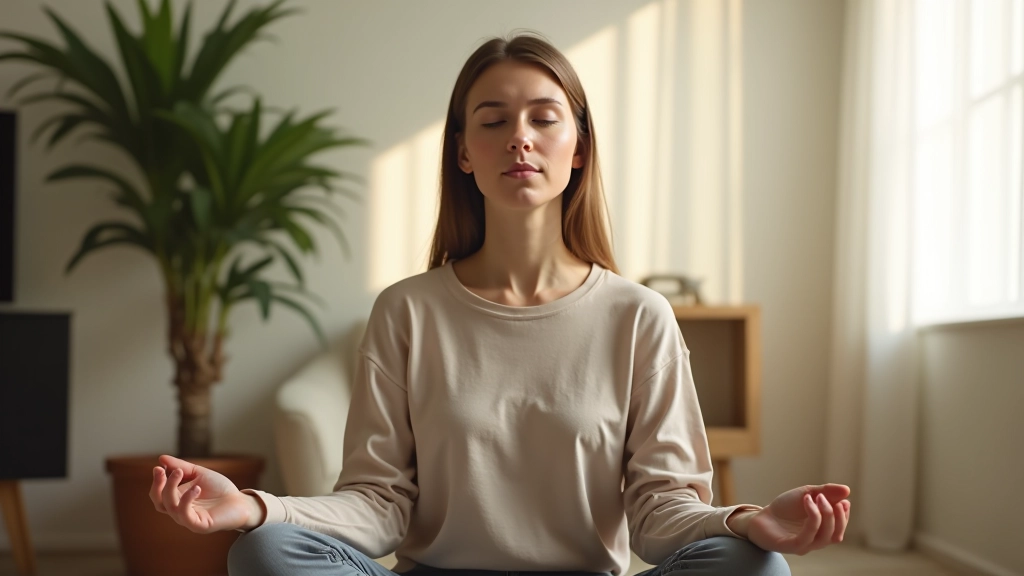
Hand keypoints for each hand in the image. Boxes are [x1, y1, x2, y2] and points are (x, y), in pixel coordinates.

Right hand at [149, 454, 264, 533]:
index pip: (158, 494)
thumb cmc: (220, 488)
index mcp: (178, 499)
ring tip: (180, 472)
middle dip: (158, 485)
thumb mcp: (199, 474)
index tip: (159, 467)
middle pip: (159, 502)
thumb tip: (161, 458)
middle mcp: (179, 510)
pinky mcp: (199, 525)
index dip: (156, 481)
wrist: (240, 501)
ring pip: (170, 507)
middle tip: (161, 470)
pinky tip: (196, 487)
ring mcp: (188, 519)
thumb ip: (182, 467)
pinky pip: (185, 515)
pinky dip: (186, 500)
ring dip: (171, 488)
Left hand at [745, 484, 850, 554]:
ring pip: (823, 537)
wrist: (760, 516)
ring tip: (817, 497)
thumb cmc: (784, 508)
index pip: (839, 529)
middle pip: (834, 535)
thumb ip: (825, 492)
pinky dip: (812, 518)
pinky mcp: (790, 546)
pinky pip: (807, 537)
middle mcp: (814, 540)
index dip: (844, 516)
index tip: (844, 501)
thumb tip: (847, 491)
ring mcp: (803, 545)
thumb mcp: (806, 494)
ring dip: (825, 515)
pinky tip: (806, 501)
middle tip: (833, 500)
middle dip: (837, 516)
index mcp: (821, 531)